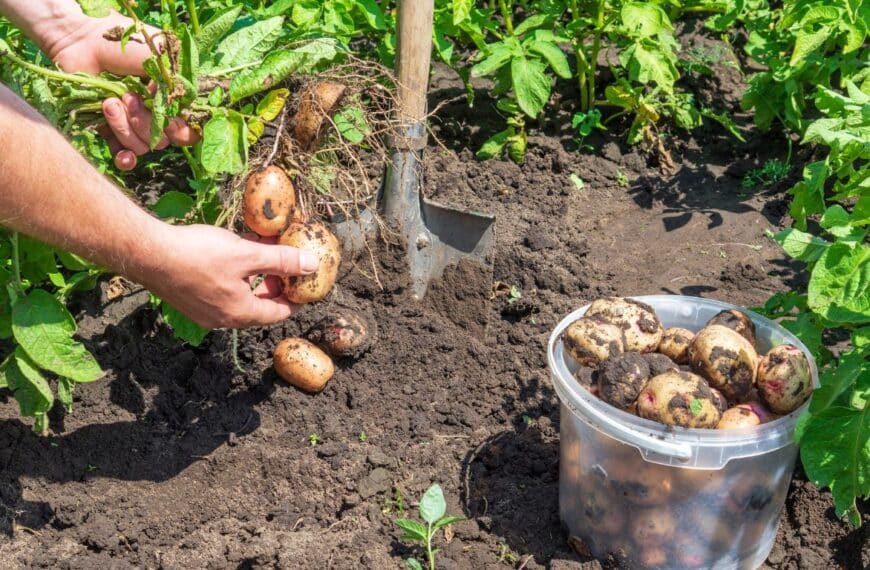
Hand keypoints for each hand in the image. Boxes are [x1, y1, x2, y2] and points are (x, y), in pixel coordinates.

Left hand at [44, 10, 198, 169]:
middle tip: (128, 98)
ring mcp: (133, 123)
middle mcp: (157, 114)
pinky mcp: (110, 129)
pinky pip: (124, 155)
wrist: (82, 40)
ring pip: (142, 147)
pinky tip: (122, 156)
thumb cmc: (124, 43)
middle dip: (145, 123)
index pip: (190, 130)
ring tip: (108, 103)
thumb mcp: (161, 57)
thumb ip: (177, 86)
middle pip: (164, 141)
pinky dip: (124, 158)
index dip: (182, 131)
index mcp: (173, 98)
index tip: (170, 120)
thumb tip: (181, 114)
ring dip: (125, 127)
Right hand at [138, 224, 320, 328]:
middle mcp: (223, 319)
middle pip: (259, 307)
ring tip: (261, 254)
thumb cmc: (199, 254)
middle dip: (274, 286)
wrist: (148, 253)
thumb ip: (281, 260)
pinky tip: (233, 253)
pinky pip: (221, 292)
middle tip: (285, 267)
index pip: (278, 313)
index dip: (295, 298)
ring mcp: (204, 312)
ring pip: (239, 298)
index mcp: (241, 313)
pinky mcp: (189, 300)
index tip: (304, 284)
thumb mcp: (247, 254)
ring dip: (254, 279)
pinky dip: (234, 277)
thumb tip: (311, 265)